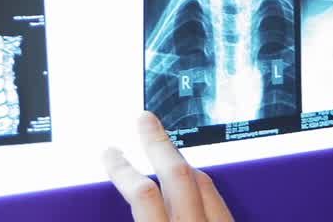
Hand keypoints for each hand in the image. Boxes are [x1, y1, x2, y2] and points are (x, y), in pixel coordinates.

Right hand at [103, 113, 233, 221]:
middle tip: (145, 120)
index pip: (144, 195)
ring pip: (205, 183)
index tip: (111, 154)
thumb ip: (142, 219)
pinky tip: (196, 186)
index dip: (123, 170)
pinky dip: (204, 187)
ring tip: (166, 149)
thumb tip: (128, 207)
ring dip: (182, 163)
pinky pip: (221, 202)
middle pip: (178, 174)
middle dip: (158, 143)